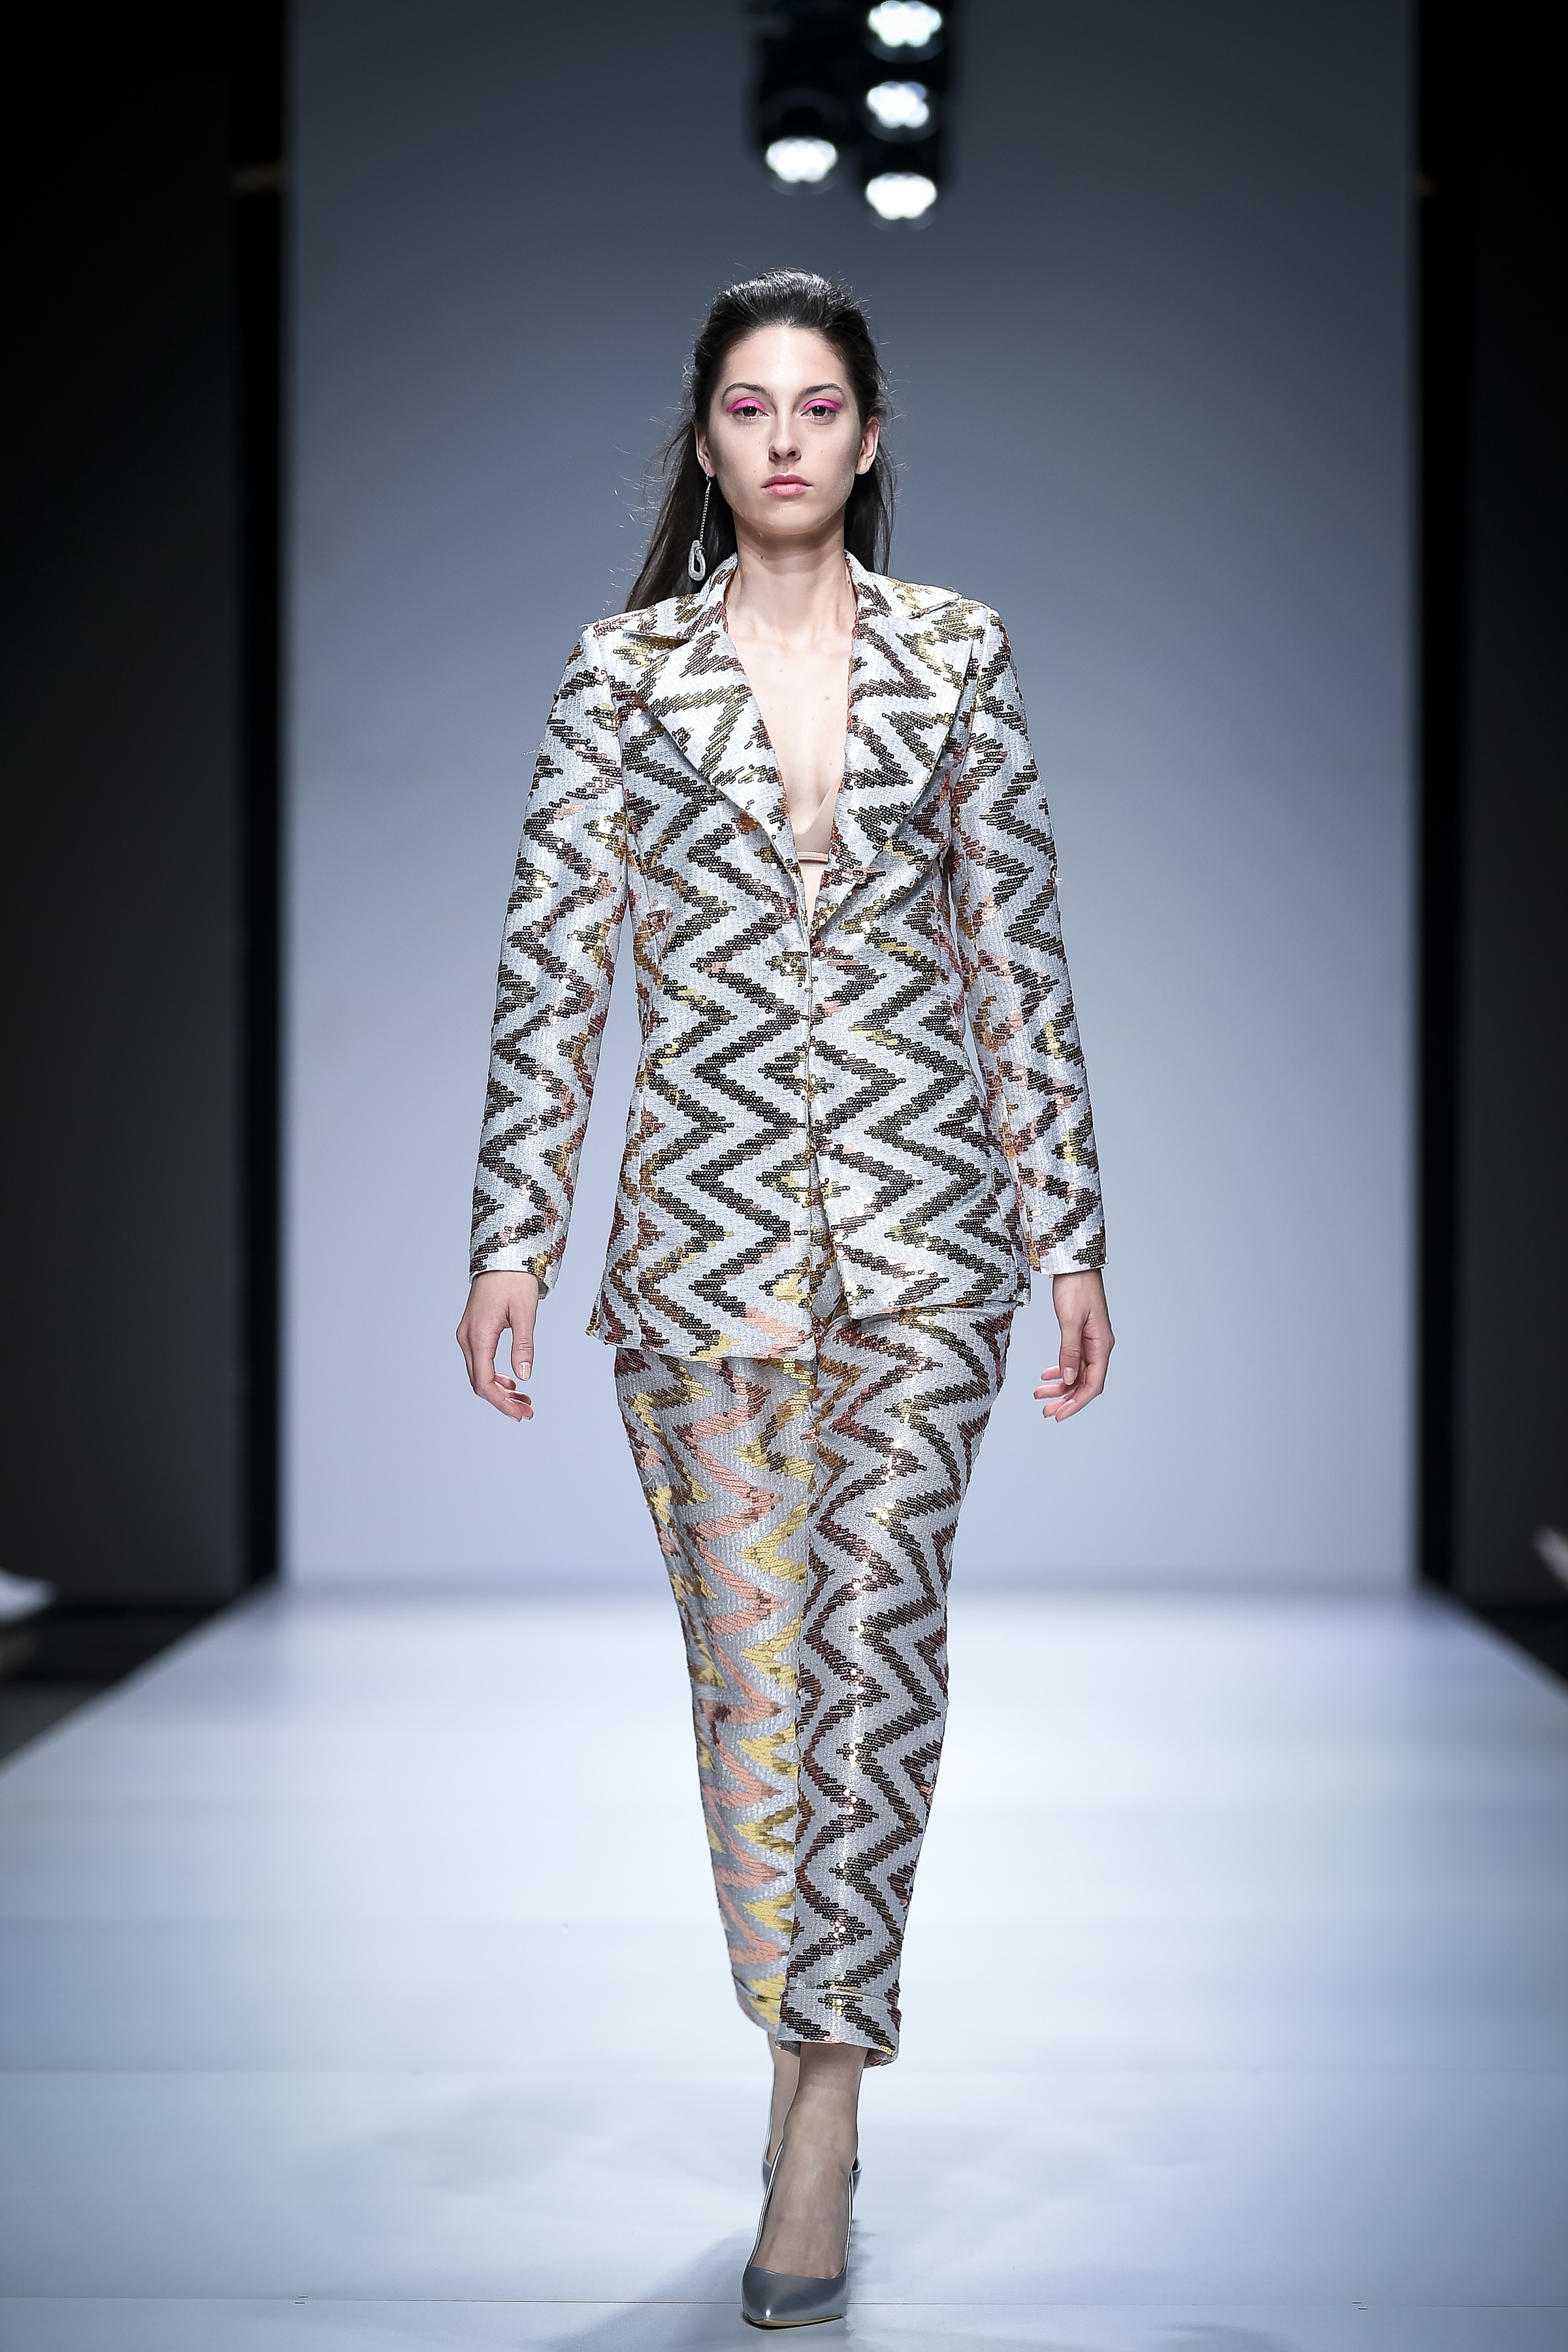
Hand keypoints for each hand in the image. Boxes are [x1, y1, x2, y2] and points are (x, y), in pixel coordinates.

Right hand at [456, 1272, 539, 1420]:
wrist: (502, 1254)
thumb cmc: (514, 1279)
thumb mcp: (525, 1313)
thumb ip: (523, 1345)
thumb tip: (524, 1376)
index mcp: (479, 1336)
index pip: (485, 1382)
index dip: (502, 1403)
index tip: (520, 1414)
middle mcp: (467, 1338)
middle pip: (479, 1383)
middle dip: (502, 1402)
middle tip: (526, 1412)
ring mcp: (467, 1334)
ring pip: (478, 1374)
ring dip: (499, 1390)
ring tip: (523, 1400)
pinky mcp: (472, 1331)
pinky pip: (479, 1361)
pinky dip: (494, 1376)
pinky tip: (511, 1381)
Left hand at [1035, 1270, 1113, 1422]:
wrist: (1074, 1263)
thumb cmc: (1076, 1287)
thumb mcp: (1070, 1320)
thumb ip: (1069, 1351)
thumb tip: (1067, 1379)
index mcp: (1101, 1345)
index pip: (1092, 1385)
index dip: (1076, 1403)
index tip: (1059, 1415)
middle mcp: (1098, 1347)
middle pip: (1084, 1383)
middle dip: (1065, 1400)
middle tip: (1045, 1412)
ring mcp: (1090, 1341)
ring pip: (1076, 1373)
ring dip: (1060, 1387)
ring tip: (1040, 1396)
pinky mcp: (1080, 1334)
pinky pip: (1072, 1360)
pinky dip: (1059, 1370)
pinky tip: (1046, 1376)